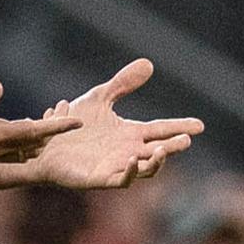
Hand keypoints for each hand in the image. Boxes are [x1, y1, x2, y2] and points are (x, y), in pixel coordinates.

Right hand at [0, 79, 81, 163]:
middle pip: (32, 143)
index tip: (77, 122)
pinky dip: (26, 141)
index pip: (29, 132)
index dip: (54, 128)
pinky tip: (30, 129)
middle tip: (71, 116)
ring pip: (23, 149)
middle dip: (53, 132)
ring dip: (40, 137)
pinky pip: (12, 151)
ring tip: (55, 119)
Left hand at [32, 59, 202, 188]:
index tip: (200, 125)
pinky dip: (131, 172)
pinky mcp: (99, 179)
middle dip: (173, 146)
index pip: (161, 129)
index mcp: (131, 134)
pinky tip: (135, 160)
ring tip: (161, 149)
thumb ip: (122, 84)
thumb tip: (149, 64)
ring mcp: (116, 166)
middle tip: (186, 139)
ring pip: (145, 169)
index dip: (180, 127)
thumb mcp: (99, 98)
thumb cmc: (72, 124)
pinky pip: (121, 180)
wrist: (44, 143)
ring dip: (155, 161)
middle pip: (158, 151)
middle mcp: (128, 152)